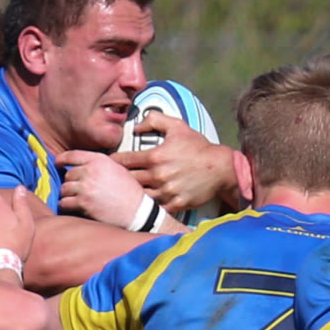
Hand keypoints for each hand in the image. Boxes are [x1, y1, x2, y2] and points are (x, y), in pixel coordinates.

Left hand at [56, 149, 149, 226]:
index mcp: (100, 160)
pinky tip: (73, 208)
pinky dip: (66, 206)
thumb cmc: (130, 193)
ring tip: (77, 200)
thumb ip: (100, 166)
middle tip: (77, 191)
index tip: (57, 163)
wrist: (136, 212)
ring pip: (64, 189)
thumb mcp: (117, 170)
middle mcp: (91, 171)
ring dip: (67, 195)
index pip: (73, 155)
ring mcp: (86, 187)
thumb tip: (83, 167)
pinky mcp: (83, 203)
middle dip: (71, 183)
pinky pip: (64, 203)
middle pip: (68, 175)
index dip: (61, 159)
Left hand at [116, 115, 240, 212]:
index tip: (110, 163)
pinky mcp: (176, 204)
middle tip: (114, 179)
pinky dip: (150, 205)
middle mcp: (158, 176)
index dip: (113, 161)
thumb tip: (136, 126)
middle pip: (128, 180)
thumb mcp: (177, 126)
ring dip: (133, 194)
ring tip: (127, 192)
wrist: (220, 167)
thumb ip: (154, 120)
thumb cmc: (197, 146)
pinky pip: (156, 208)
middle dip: (120, 179)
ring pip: (139, 196)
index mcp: (155, 157)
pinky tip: (145, 202)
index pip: (124, 161)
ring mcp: (167, 192)